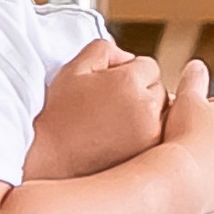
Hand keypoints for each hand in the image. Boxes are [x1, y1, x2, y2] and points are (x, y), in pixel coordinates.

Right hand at [28, 38, 163, 178]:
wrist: (50, 163)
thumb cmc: (58, 115)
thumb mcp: (73, 70)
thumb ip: (104, 49)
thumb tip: (128, 57)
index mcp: (129, 82)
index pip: (148, 65)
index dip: (127, 72)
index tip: (107, 86)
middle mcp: (146, 108)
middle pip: (159, 88)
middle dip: (140, 92)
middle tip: (109, 107)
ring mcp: (152, 136)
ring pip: (164, 113)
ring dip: (147, 114)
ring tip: (115, 125)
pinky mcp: (151, 157)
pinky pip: (162, 137)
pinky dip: (148, 135)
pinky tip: (123, 140)